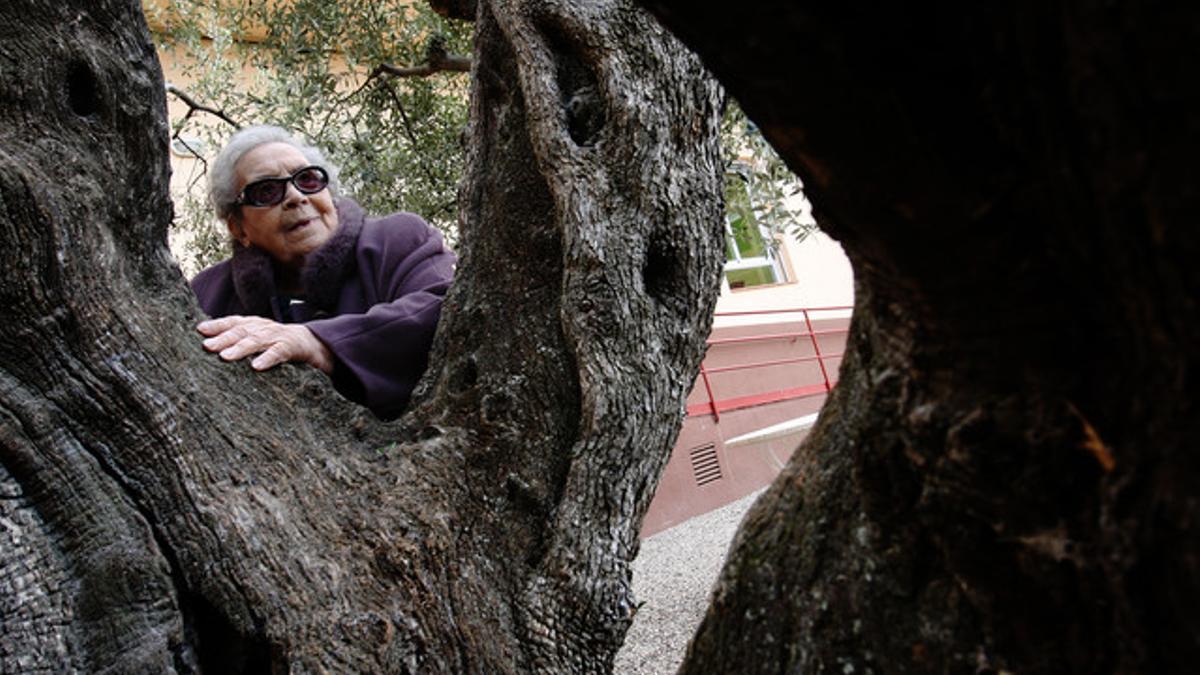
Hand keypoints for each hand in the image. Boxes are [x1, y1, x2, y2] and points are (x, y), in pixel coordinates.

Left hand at [197, 315, 333, 373]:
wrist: (317, 343)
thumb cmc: (281, 344)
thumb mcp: (260, 340)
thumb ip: (241, 342)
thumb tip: (210, 348)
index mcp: (255, 325)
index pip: (233, 322)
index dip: (217, 325)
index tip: (200, 330)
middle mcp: (264, 328)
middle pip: (241, 330)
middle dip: (223, 337)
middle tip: (206, 346)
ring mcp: (278, 336)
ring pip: (257, 340)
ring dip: (241, 348)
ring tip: (225, 357)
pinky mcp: (293, 348)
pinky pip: (278, 353)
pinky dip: (267, 358)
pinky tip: (256, 366)